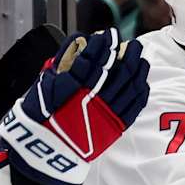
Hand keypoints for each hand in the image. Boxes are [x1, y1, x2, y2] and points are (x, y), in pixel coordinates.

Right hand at [0, 28, 150, 184]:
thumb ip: (62, 63)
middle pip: (116, 71)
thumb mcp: (45, 85)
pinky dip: (140, 91)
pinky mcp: (115, 127)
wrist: (47, 150)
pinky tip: (143, 81)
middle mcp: (93, 98)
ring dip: (136, 70)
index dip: (103, 45)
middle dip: (125, 54)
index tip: (108, 34)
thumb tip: (79, 42)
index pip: (93, 58)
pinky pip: (133, 106)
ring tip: (140, 57)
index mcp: (73, 85)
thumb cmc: (41, 116)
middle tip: (131, 43)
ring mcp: (106, 113)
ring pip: (128, 87)